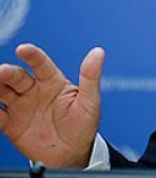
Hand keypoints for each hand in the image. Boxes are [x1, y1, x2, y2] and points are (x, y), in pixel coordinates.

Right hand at [0, 43, 104, 167]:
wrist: (73, 154)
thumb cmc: (84, 124)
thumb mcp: (90, 100)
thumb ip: (91, 76)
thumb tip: (98, 52)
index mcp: (53, 81)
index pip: (41, 64)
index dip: (32, 55)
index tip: (23, 49)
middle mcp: (34, 90)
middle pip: (16, 77)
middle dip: (7, 73)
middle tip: (0, 72)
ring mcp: (21, 106)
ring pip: (2, 92)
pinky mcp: (11, 124)